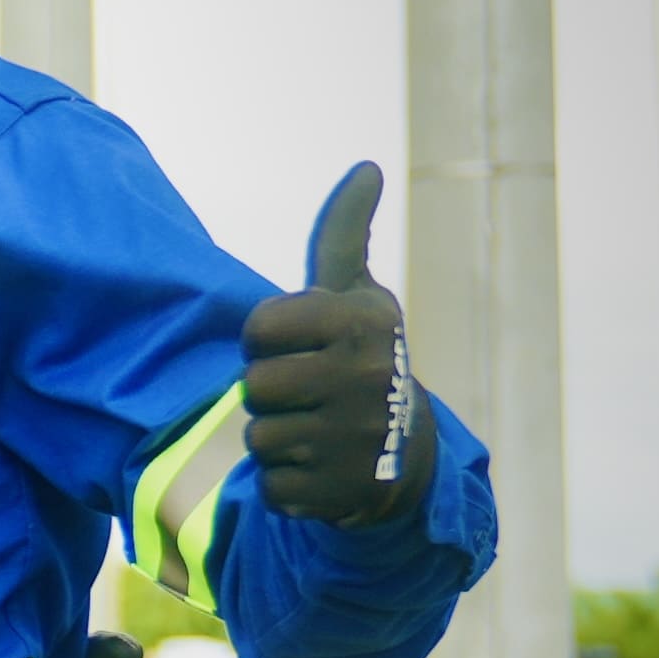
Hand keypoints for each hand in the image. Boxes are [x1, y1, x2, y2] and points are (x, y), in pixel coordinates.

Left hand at [241, 160, 421, 529]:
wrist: (405, 453)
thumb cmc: (360, 359)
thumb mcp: (357, 296)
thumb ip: (344, 235)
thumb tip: (365, 167)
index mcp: (363, 322)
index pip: (258, 327)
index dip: (266, 342)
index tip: (299, 349)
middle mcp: (367, 376)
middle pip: (253, 385)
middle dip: (270, 393)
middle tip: (310, 396)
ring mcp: (356, 437)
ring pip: (256, 436)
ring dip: (275, 438)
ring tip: (317, 432)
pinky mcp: (340, 490)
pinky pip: (271, 484)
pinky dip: (286, 482)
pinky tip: (322, 469)